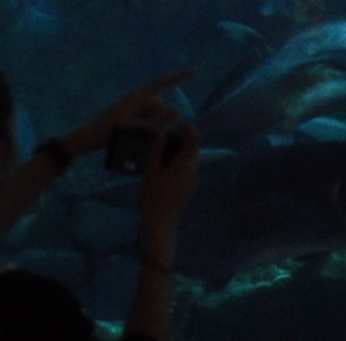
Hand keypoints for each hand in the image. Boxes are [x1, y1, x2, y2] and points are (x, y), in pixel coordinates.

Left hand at [68, 74, 187, 162]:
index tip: (193, 71)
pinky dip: (146, 127)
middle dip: (161, 116)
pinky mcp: (126, 117)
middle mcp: (134, 99)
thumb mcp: (135, 128)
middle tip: (157, 132)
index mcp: (136, 97)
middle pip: (158, 104)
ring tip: (143, 138)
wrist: (86, 138)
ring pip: (152, 113)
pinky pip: (144, 118)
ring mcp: (129, 108)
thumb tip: (178, 112)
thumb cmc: (108, 133)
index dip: (178, 77)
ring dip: (153, 124)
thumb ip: (157, 121)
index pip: (162, 82)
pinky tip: (141, 138)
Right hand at [134, 119, 201, 240]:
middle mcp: (193, 170)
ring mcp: (193, 180)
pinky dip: (176, 163)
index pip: (195, 138)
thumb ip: (157, 151)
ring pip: (188, 159)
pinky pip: (186, 169)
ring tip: (158, 152)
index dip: (188, 127)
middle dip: (180, 139)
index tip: (175, 121)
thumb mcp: (151, 173)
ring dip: (177, 152)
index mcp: (185, 165)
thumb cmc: (153, 198)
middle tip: (162, 136)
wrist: (161, 225)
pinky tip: (161, 169)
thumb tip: (162, 131)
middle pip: (192, 148)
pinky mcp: (189, 188)